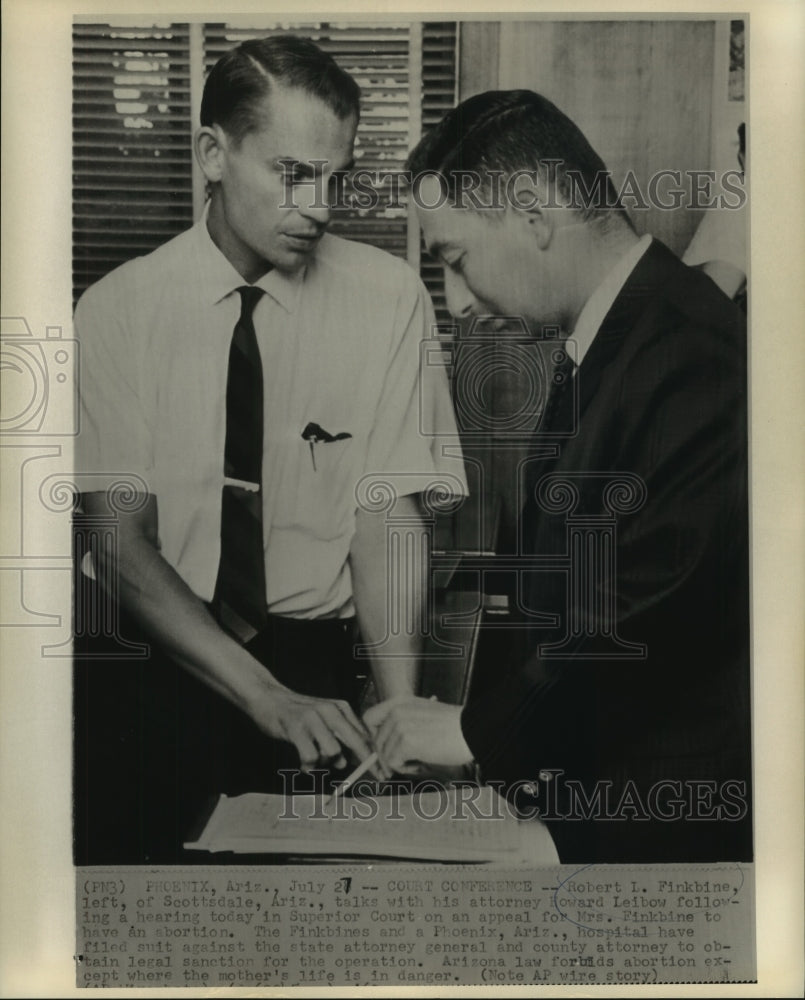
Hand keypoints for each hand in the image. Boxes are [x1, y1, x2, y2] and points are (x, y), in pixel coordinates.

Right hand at [247, 685, 373, 771]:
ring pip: (332, 752)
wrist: (268, 698)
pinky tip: (304, 765)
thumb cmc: (296, 713)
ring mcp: (313, 719)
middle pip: (356, 742)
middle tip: (378, 779)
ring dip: (325, 764)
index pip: (363, 734)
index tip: (384, 773)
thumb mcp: (322, 719)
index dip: (376, 756)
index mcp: (340, 708)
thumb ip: (337, 737)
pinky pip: (310, 757)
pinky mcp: (296, 728)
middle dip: (369, 763)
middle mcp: (330, 711)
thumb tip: (347, 763)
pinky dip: (308, 767)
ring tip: (314, 761)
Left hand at [363, 696, 473, 774]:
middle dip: (386, 756)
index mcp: (400, 701)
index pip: (369, 718)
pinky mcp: (406, 742)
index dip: (374, 736)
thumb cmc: (453, 726)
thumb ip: (401, 722)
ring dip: (400, 763)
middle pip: (376, 741)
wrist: (472, 731)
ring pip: (385, 754)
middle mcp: (396, 710)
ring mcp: (400, 726)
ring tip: (419, 761)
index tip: (382, 748)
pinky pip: (394, 763)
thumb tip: (383, 745)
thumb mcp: (422, 713)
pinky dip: (406, 769)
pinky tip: (421, 764)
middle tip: (402, 764)